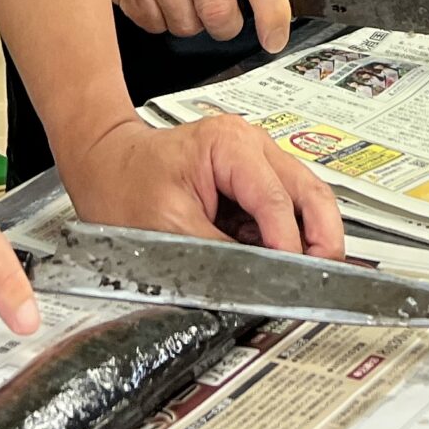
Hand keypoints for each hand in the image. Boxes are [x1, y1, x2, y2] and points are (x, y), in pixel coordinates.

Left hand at [56, 114, 344, 259]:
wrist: (104, 162)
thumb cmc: (124, 183)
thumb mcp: (168, 228)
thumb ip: (218, 256)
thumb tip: (256, 283)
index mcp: (231, 145)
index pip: (275, 200)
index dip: (288, 245)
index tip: (291, 281)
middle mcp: (252, 145)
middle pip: (309, 191)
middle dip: (321, 237)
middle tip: (324, 279)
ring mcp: (256, 160)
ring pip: (305, 198)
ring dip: (310, 237)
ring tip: (307, 277)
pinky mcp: (251, 180)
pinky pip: (285, 208)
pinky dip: (291, 236)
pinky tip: (284, 263)